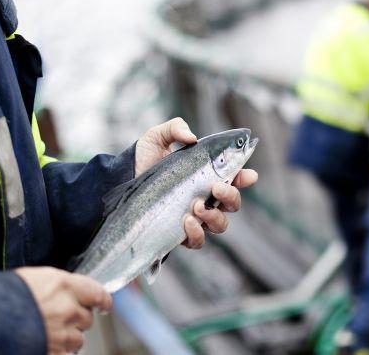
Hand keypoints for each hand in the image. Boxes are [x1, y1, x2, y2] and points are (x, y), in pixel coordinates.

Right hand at [15, 267, 111, 354]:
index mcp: (65, 286)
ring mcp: (63, 335)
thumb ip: (57, 285)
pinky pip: (66, 354)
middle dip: (78, 319)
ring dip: (69, 338)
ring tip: (49, 333)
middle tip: (61, 318)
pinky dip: (59, 351)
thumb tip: (65, 290)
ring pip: (79, 340)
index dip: (102, 301)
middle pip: (87, 318)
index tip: (103, 304)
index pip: (98, 293)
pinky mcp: (55, 353)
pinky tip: (45, 345)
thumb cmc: (2, 296)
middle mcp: (69, 309)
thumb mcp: (33, 278)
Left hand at [134, 118, 258, 248]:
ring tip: (195, 206)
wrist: (121, 180)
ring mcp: (195, 217)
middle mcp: (206, 197)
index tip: (248, 175)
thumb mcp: (157, 137)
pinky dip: (197, 233)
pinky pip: (197, 241)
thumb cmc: (144, 158)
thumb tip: (191, 137)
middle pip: (233, 204)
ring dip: (214, 216)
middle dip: (230, 196)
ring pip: (220, 224)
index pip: (235, 177)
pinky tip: (186, 221)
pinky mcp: (179, 233)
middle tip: (215, 188)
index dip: (246, 177)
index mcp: (207, 174)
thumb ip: (175, 128)